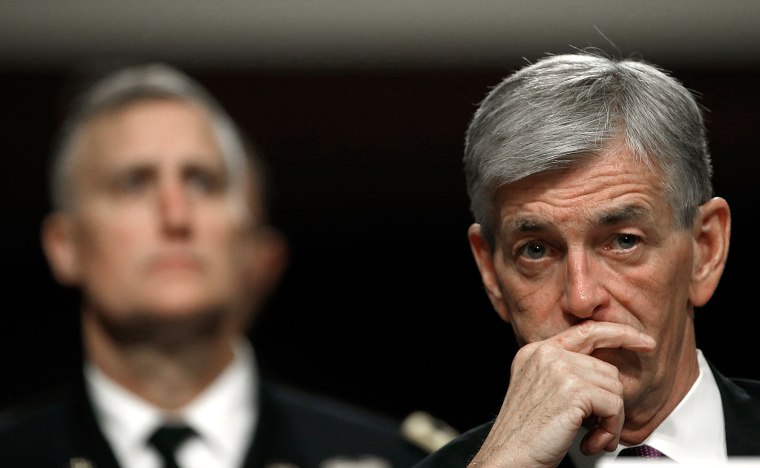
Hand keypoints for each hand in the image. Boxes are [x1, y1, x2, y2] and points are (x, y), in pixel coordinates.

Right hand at [468, 321, 655, 467]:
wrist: (507, 457)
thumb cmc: (523, 435)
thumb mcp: (538, 391)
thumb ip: (564, 373)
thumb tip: (604, 376)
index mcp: (536, 351)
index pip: (587, 331)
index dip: (620, 333)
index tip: (644, 342)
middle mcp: (546, 354)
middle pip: (606, 369)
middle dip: (610, 405)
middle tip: (597, 430)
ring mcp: (559, 369)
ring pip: (614, 389)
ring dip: (611, 421)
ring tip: (591, 438)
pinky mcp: (573, 390)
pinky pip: (614, 407)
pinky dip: (610, 430)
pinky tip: (590, 442)